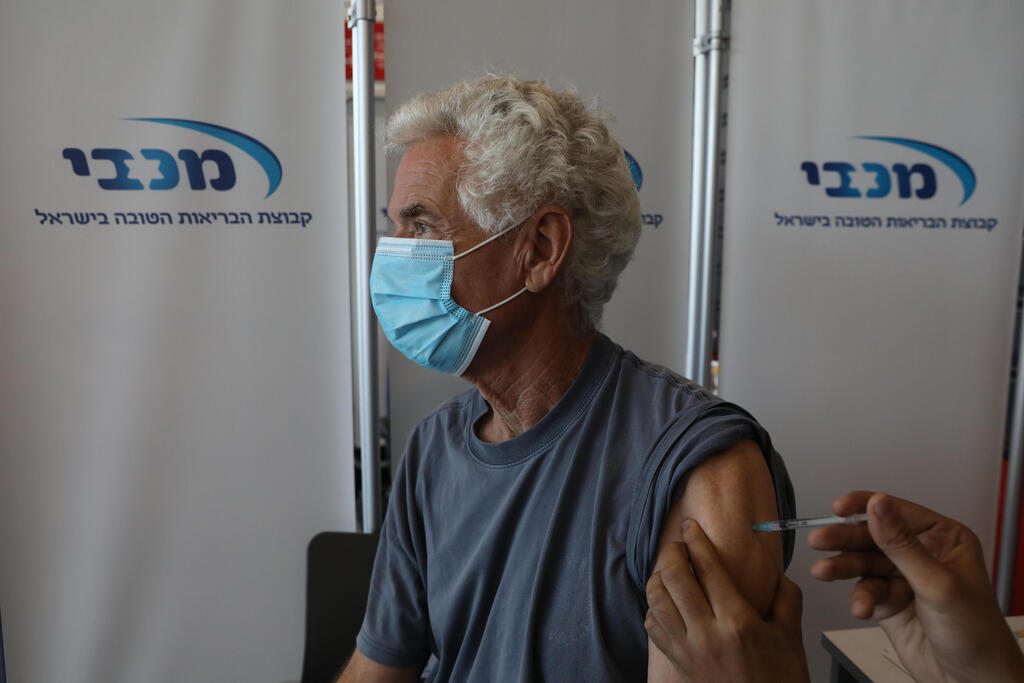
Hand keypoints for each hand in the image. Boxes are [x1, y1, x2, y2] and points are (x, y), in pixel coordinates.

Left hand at [645, 519, 808, 681]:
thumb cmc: (778, 682)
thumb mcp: (791, 638)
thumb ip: (786, 600)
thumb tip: (779, 575)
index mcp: (737, 622)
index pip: (708, 569)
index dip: (696, 541)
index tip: (690, 525)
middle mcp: (707, 634)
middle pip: (675, 578)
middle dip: (672, 552)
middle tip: (679, 545)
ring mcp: (687, 649)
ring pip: (656, 599)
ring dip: (658, 577)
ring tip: (668, 569)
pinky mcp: (677, 662)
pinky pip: (652, 626)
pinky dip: (653, 607)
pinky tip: (665, 602)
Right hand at [809, 491, 1023, 682]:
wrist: (971, 682)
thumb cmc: (977, 633)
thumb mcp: (937, 583)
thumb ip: (902, 544)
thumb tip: (878, 504)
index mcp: (943, 538)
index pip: (897, 511)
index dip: (865, 506)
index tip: (839, 507)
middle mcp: (921, 553)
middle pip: (873, 535)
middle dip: (845, 539)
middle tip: (820, 540)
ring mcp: (902, 577)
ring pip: (862, 562)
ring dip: (842, 567)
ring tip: (823, 572)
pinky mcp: (887, 600)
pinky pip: (864, 589)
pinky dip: (858, 598)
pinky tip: (860, 608)